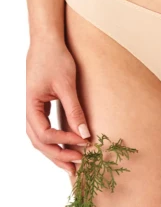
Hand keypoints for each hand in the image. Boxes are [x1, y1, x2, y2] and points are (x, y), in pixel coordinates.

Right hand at [26, 37, 90, 175]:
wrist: (47, 41)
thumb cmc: (55, 58)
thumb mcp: (67, 85)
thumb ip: (74, 110)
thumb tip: (85, 134)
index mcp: (31, 105)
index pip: (44, 133)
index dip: (64, 141)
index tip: (84, 142)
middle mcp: (29, 110)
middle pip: (39, 142)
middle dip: (58, 155)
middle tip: (78, 164)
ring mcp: (33, 109)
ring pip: (40, 139)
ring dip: (55, 152)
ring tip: (73, 164)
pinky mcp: (41, 107)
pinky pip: (45, 130)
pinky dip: (55, 141)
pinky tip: (68, 147)